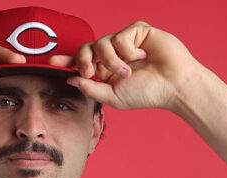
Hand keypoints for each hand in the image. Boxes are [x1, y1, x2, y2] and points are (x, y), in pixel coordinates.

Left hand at [49, 21, 203, 110]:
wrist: (174, 85)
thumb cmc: (147, 93)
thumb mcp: (113, 96)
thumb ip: (91, 88)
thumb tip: (71, 79)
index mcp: (105, 71)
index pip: (81, 62)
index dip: (66, 60)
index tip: (52, 61)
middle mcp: (112, 54)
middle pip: (86, 48)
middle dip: (84, 60)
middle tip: (90, 73)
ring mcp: (124, 42)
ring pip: (102, 42)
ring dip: (113, 60)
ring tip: (129, 71)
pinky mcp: (136, 32)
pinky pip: (120, 36)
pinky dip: (128, 51)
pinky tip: (142, 57)